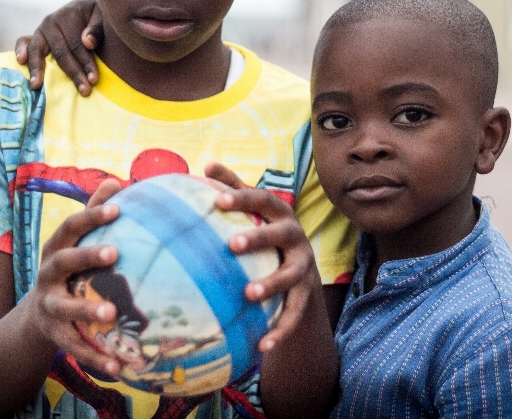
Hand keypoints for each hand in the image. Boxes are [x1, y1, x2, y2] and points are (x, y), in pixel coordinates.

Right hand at [14, 0, 103, 95]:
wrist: (89, 9)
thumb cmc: (99, 16)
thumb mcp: (103, 17)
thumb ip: (97, 29)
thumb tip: (87, 42)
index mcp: (69, 14)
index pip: (77, 44)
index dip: (86, 62)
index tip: (94, 80)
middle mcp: (52, 21)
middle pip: (60, 51)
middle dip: (73, 73)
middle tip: (84, 91)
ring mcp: (41, 29)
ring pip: (38, 50)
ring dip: (37, 69)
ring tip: (36, 86)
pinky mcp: (35, 37)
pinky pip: (23, 42)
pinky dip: (20, 50)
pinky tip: (20, 61)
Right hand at [24, 179, 125, 375]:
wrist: (34, 319)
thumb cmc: (68, 271)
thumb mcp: (74, 244)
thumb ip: (93, 212)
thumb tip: (116, 180)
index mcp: (56, 250)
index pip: (71, 227)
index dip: (92, 215)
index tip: (117, 207)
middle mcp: (47, 276)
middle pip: (62, 262)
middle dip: (86, 256)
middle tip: (115, 253)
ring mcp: (48, 307)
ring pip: (65, 309)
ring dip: (87, 311)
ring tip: (112, 314)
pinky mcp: (54, 336)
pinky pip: (75, 348)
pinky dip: (96, 358)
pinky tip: (120, 366)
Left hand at [204, 162, 321, 352]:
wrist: (302, 272)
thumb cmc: (265, 234)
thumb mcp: (254, 211)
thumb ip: (232, 186)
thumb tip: (206, 164)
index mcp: (280, 214)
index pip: (262, 199)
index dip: (242, 197)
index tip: (217, 199)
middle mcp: (296, 238)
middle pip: (281, 234)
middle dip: (258, 238)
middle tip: (231, 244)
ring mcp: (304, 267)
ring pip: (291, 276)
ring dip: (272, 285)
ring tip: (248, 294)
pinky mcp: (306, 296)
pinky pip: (294, 314)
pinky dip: (280, 330)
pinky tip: (262, 346)